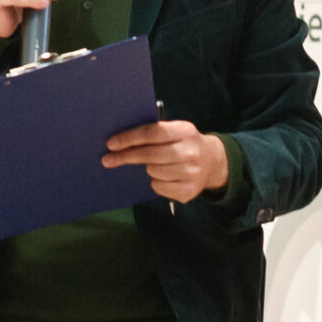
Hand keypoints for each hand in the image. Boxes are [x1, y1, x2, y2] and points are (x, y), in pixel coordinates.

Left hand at [103, 119, 226, 203]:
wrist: (213, 162)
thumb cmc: (184, 144)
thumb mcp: (175, 131)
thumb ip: (154, 132)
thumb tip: (119, 141)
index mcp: (185, 130)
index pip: (152, 133)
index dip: (129, 138)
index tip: (111, 144)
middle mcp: (191, 151)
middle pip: (149, 155)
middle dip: (126, 157)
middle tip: (108, 159)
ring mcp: (192, 173)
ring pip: (153, 172)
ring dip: (148, 169)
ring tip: (156, 165)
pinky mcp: (189, 191)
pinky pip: (159, 187)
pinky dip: (156, 182)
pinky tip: (165, 177)